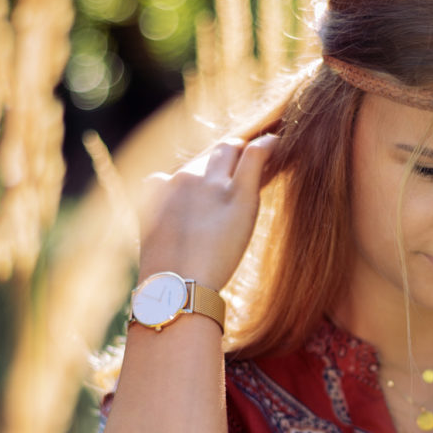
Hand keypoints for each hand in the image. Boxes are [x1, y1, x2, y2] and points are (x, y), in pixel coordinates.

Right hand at [139, 134, 277, 287]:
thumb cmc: (167, 277)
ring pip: (229, 149)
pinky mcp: (237, 194)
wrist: (176, 288)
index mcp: (158, 188)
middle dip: (223, 158)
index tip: (214, 183)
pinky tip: (276, 144)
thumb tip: (180, 225)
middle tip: (240, 166)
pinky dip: (266, 145)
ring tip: (258, 155)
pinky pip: (254, 154)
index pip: (185, 170)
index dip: (202, 175)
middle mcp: (182, 177)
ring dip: (241, 151)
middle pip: (207, 156)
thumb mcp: (156, 241)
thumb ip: (165, 221)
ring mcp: (210, 184)